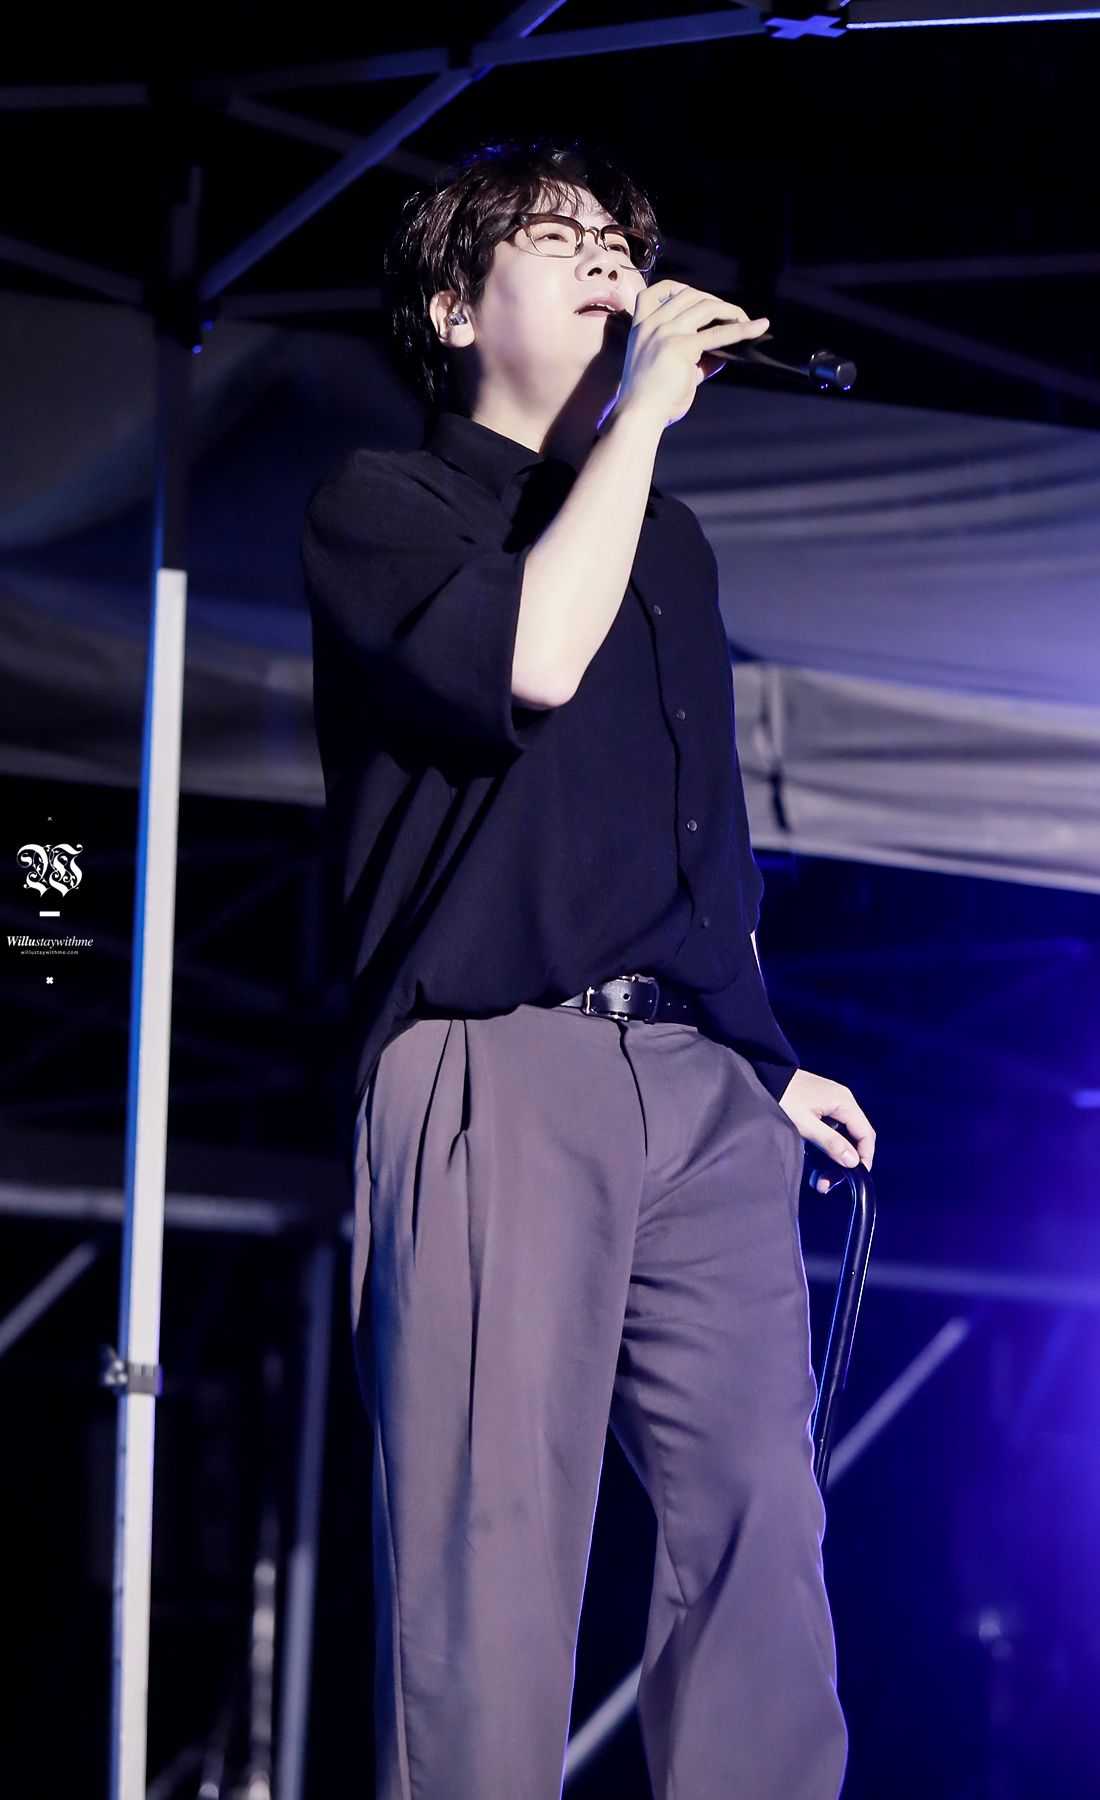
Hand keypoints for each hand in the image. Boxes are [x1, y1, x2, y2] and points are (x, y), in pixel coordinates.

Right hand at [615, 280, 768, 430]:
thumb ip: (695, 356)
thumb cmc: (651, 398)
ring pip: (706, 306)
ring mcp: (666, 333)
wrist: (639, 415)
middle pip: (690, 295)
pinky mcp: (682, 347)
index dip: (679, 288)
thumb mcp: (669, 368)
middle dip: (714, 302)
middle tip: (732, 316)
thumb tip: (724, 350)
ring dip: (730, 311)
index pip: (656, 291)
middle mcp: (652, 325)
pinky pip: (718, 333)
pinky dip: (742, 330)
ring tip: (744, 320)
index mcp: (641, 327)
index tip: (698, 297)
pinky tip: (757, 327)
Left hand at [778, 1068, 874, 1190]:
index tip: (856, 1178)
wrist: (761, 1077)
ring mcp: (830, 1105)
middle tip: (827, 1183)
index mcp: (844, 1102)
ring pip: (840, 1139)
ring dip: (831, 1160)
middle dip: (843, 1164)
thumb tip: (853, 1161)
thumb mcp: (806, 1125)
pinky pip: (829, 1133)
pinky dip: (822, 1149)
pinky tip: (811, 1162)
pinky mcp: (818, 1109)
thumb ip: (831, 1143)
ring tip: (817, 1179)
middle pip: (853, 1139)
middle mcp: (841, 1102)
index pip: (865, 1135)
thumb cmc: (783, 1097)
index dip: (864, 1158)